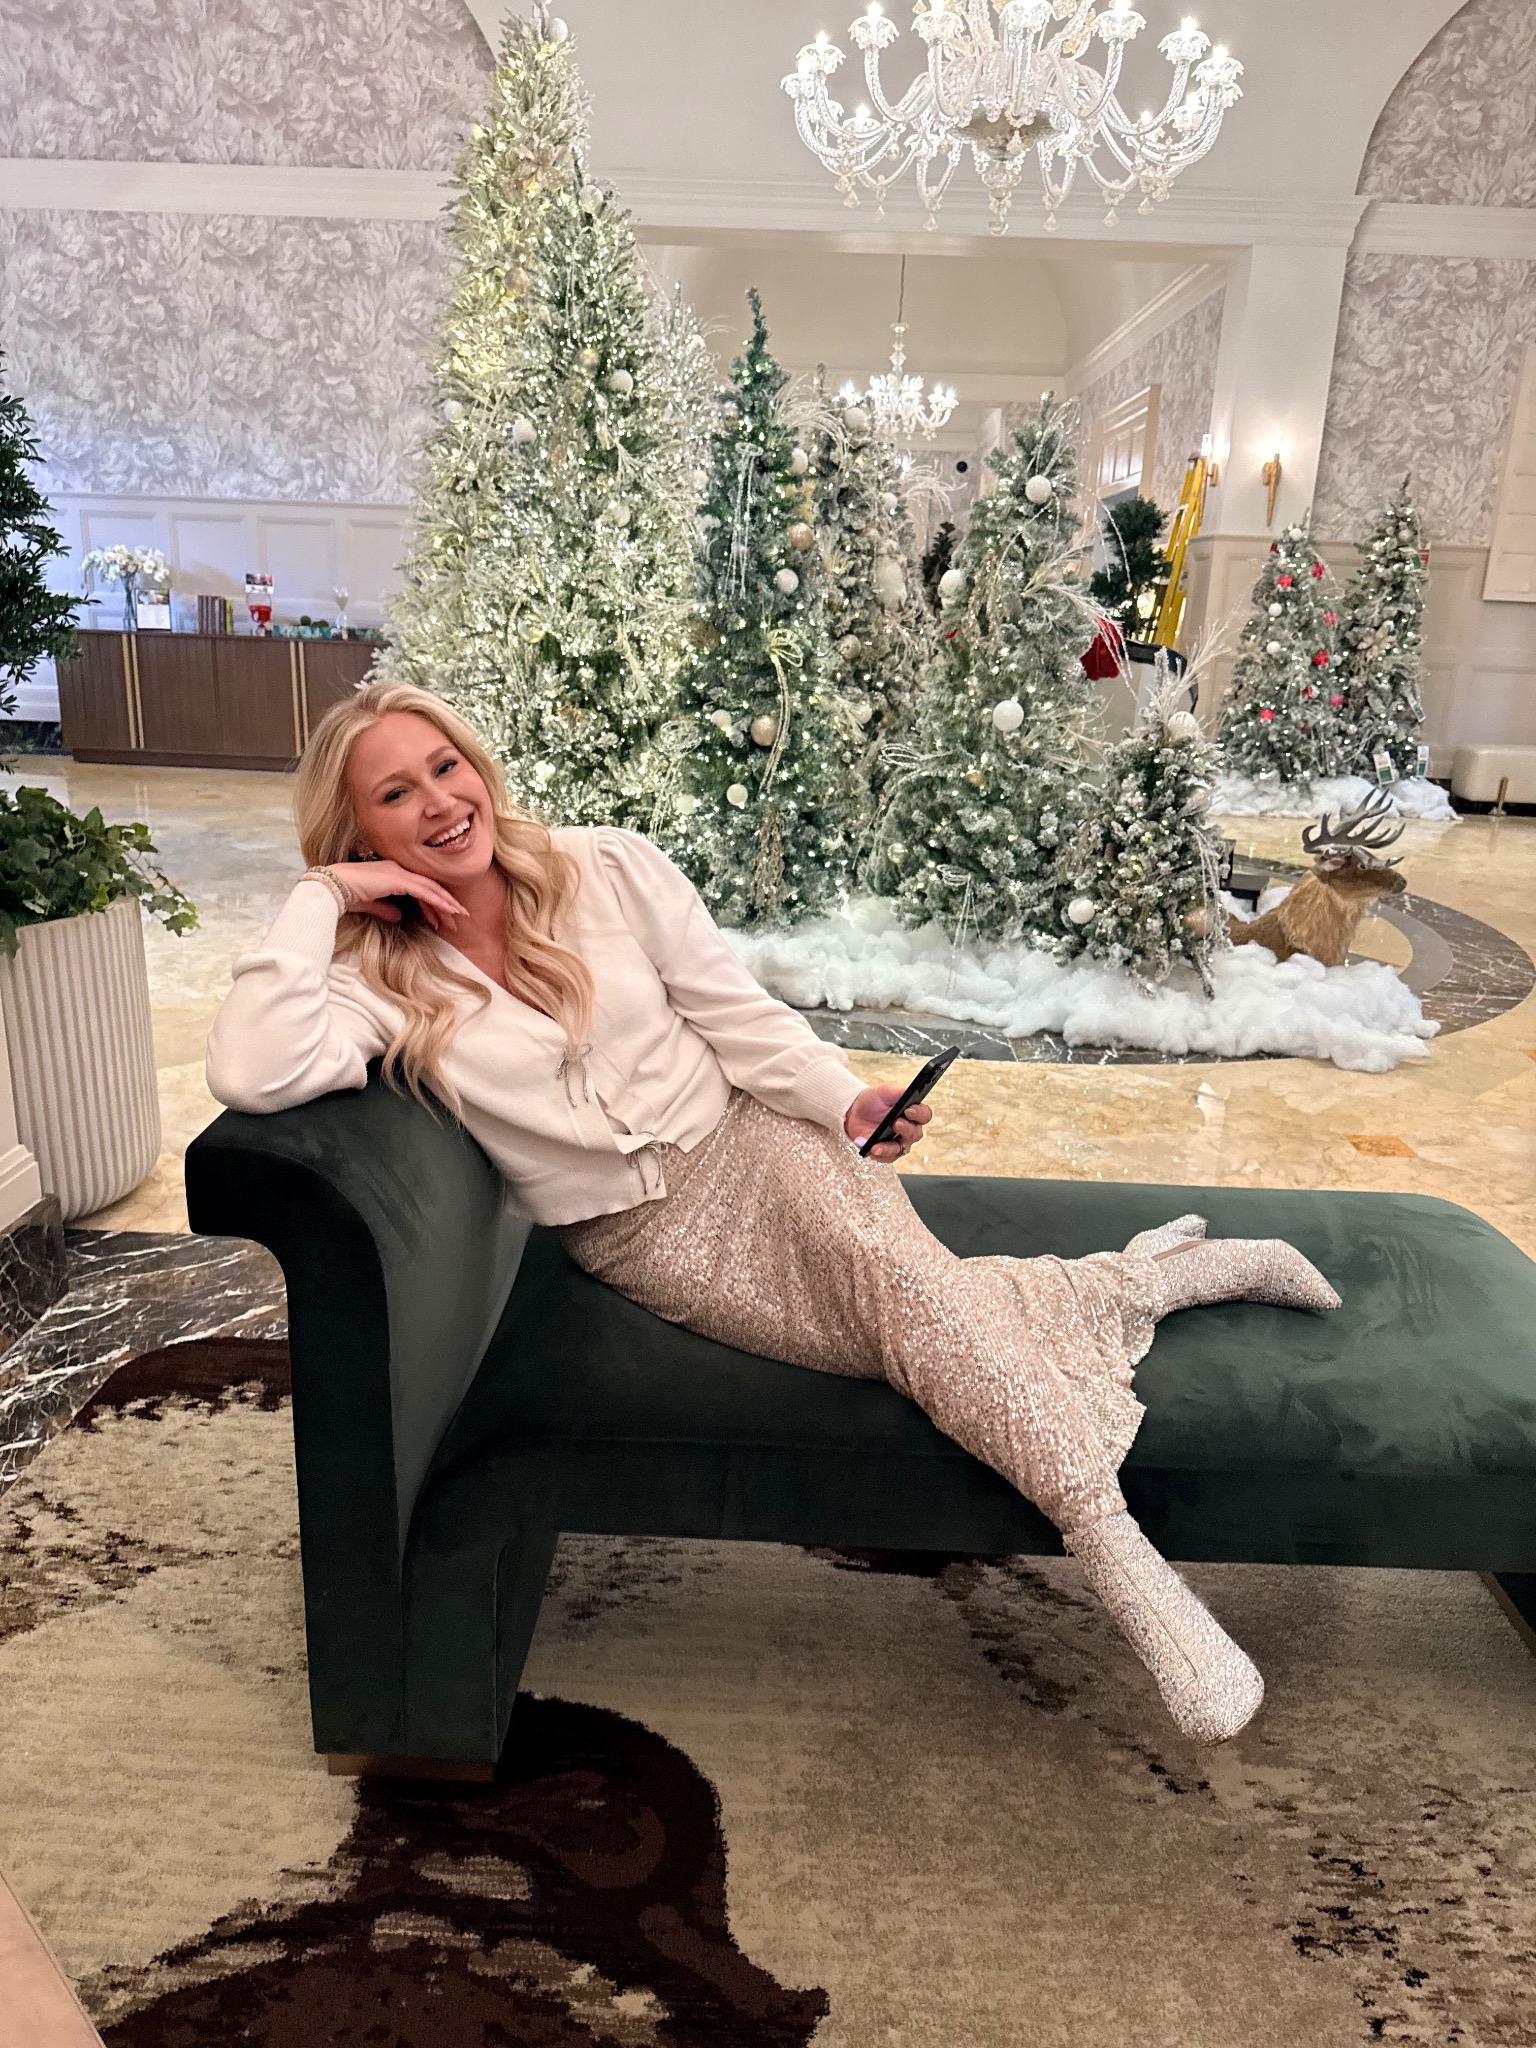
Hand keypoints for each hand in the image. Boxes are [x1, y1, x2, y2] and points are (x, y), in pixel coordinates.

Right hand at [322, 859, 466, 932]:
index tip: (443, 917)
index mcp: (391, 873)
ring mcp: (398, 873)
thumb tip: (398, 917)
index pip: (418, 888)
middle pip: (428, 887)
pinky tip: (448, 910)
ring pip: (430, 888)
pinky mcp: (397, 879)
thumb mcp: (369, 904)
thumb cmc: (345, 895)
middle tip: (459, 917)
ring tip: (460, 916)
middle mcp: (397, 870)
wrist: (331, 888)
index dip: (432, 903)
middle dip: (444, 903)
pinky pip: (423, 891)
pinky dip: (438, 901)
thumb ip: (385, 908)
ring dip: (446, 903)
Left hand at [844, 1084, 932, 1163]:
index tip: (908, 1110)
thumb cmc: (873, 1101)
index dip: (919, 1113)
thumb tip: (909, 1092)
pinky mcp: (887, 1152)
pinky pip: (887, 1157)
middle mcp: (909, 1129)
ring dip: (889, 1148)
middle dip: (906, 1129)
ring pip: (902, 1149)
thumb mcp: (884, 1092)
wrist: (854, 1112)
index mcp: (913, 1113)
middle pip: (915, 1133)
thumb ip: (898, 1092)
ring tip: (877, 1145)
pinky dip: (878, 1154)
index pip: (924, 1115)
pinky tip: (870, 1148)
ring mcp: (899, 1142)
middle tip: (896, 1123)